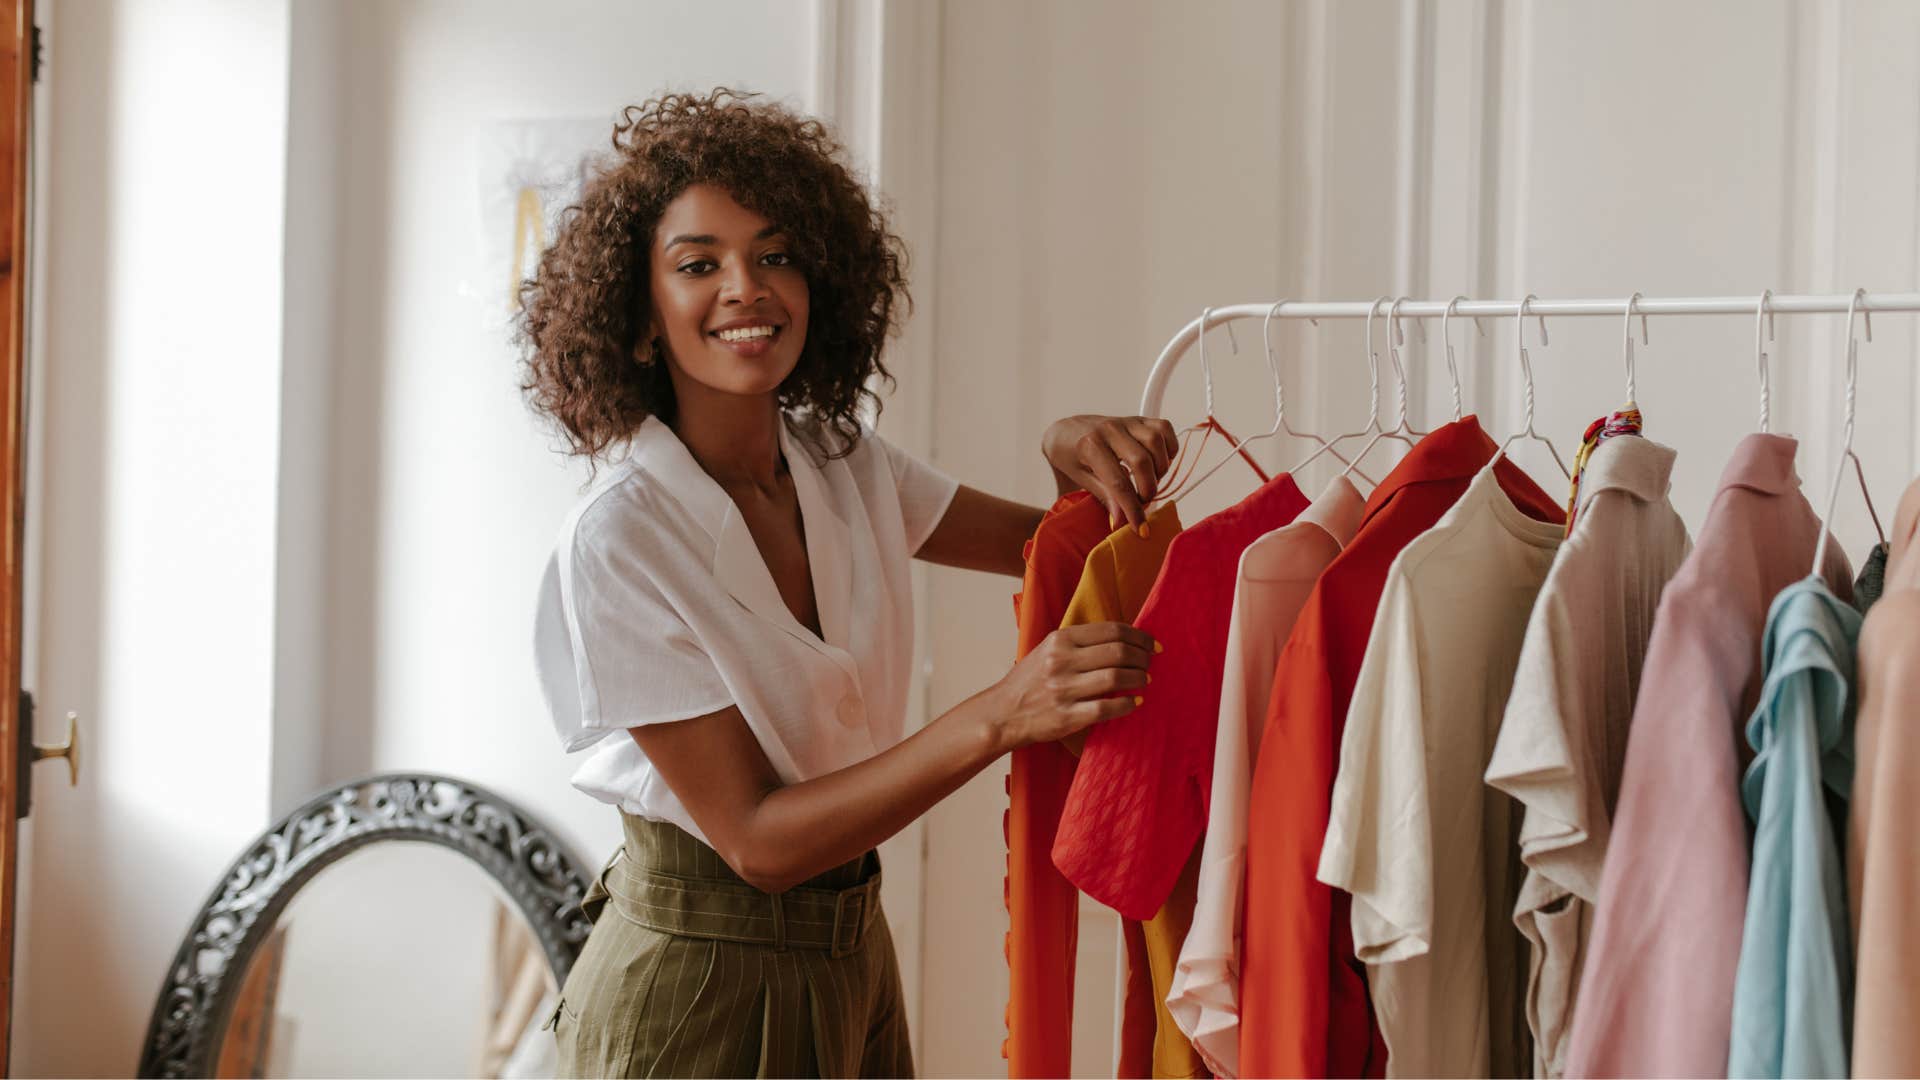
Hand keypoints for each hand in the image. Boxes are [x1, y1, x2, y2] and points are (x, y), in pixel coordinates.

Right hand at [988, 622, 1154, 750]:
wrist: (1002, 714)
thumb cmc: (1030, 681)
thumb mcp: (1048, 649)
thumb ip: (1080, 642)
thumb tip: (1123, 640)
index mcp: (1060, 639)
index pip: (1111, 630)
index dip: (1139, 636)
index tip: (1153, 643)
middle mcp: (1062, 661)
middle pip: (1118, 652)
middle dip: (1143, 657)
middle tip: (1150, 663)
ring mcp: (1064, 689)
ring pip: (1116, 678)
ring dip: (1138, 678)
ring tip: (1145, 680)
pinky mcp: (1067, 716)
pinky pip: (1107, 708)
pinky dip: (1127, 704)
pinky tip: (1134, 702)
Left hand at [1042, 415, 1179, 529]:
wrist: (1067, 431)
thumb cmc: (1071, 456)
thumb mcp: (1080, 479)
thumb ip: (1104, 496)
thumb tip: (1122, 521)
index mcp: (1090, 446)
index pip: (1118, 482)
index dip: (1132, 508)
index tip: (1140, 528)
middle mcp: (1110, 430)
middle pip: (1142, 461)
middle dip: (1148, 489)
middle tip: (1143, 501)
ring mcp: (1126, 421)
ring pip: (1156, 442)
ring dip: (1159, 468)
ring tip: (1148, 481)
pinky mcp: (1139, 418)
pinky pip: (1164, 428)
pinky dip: (1168, 448)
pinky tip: (1158, 462)